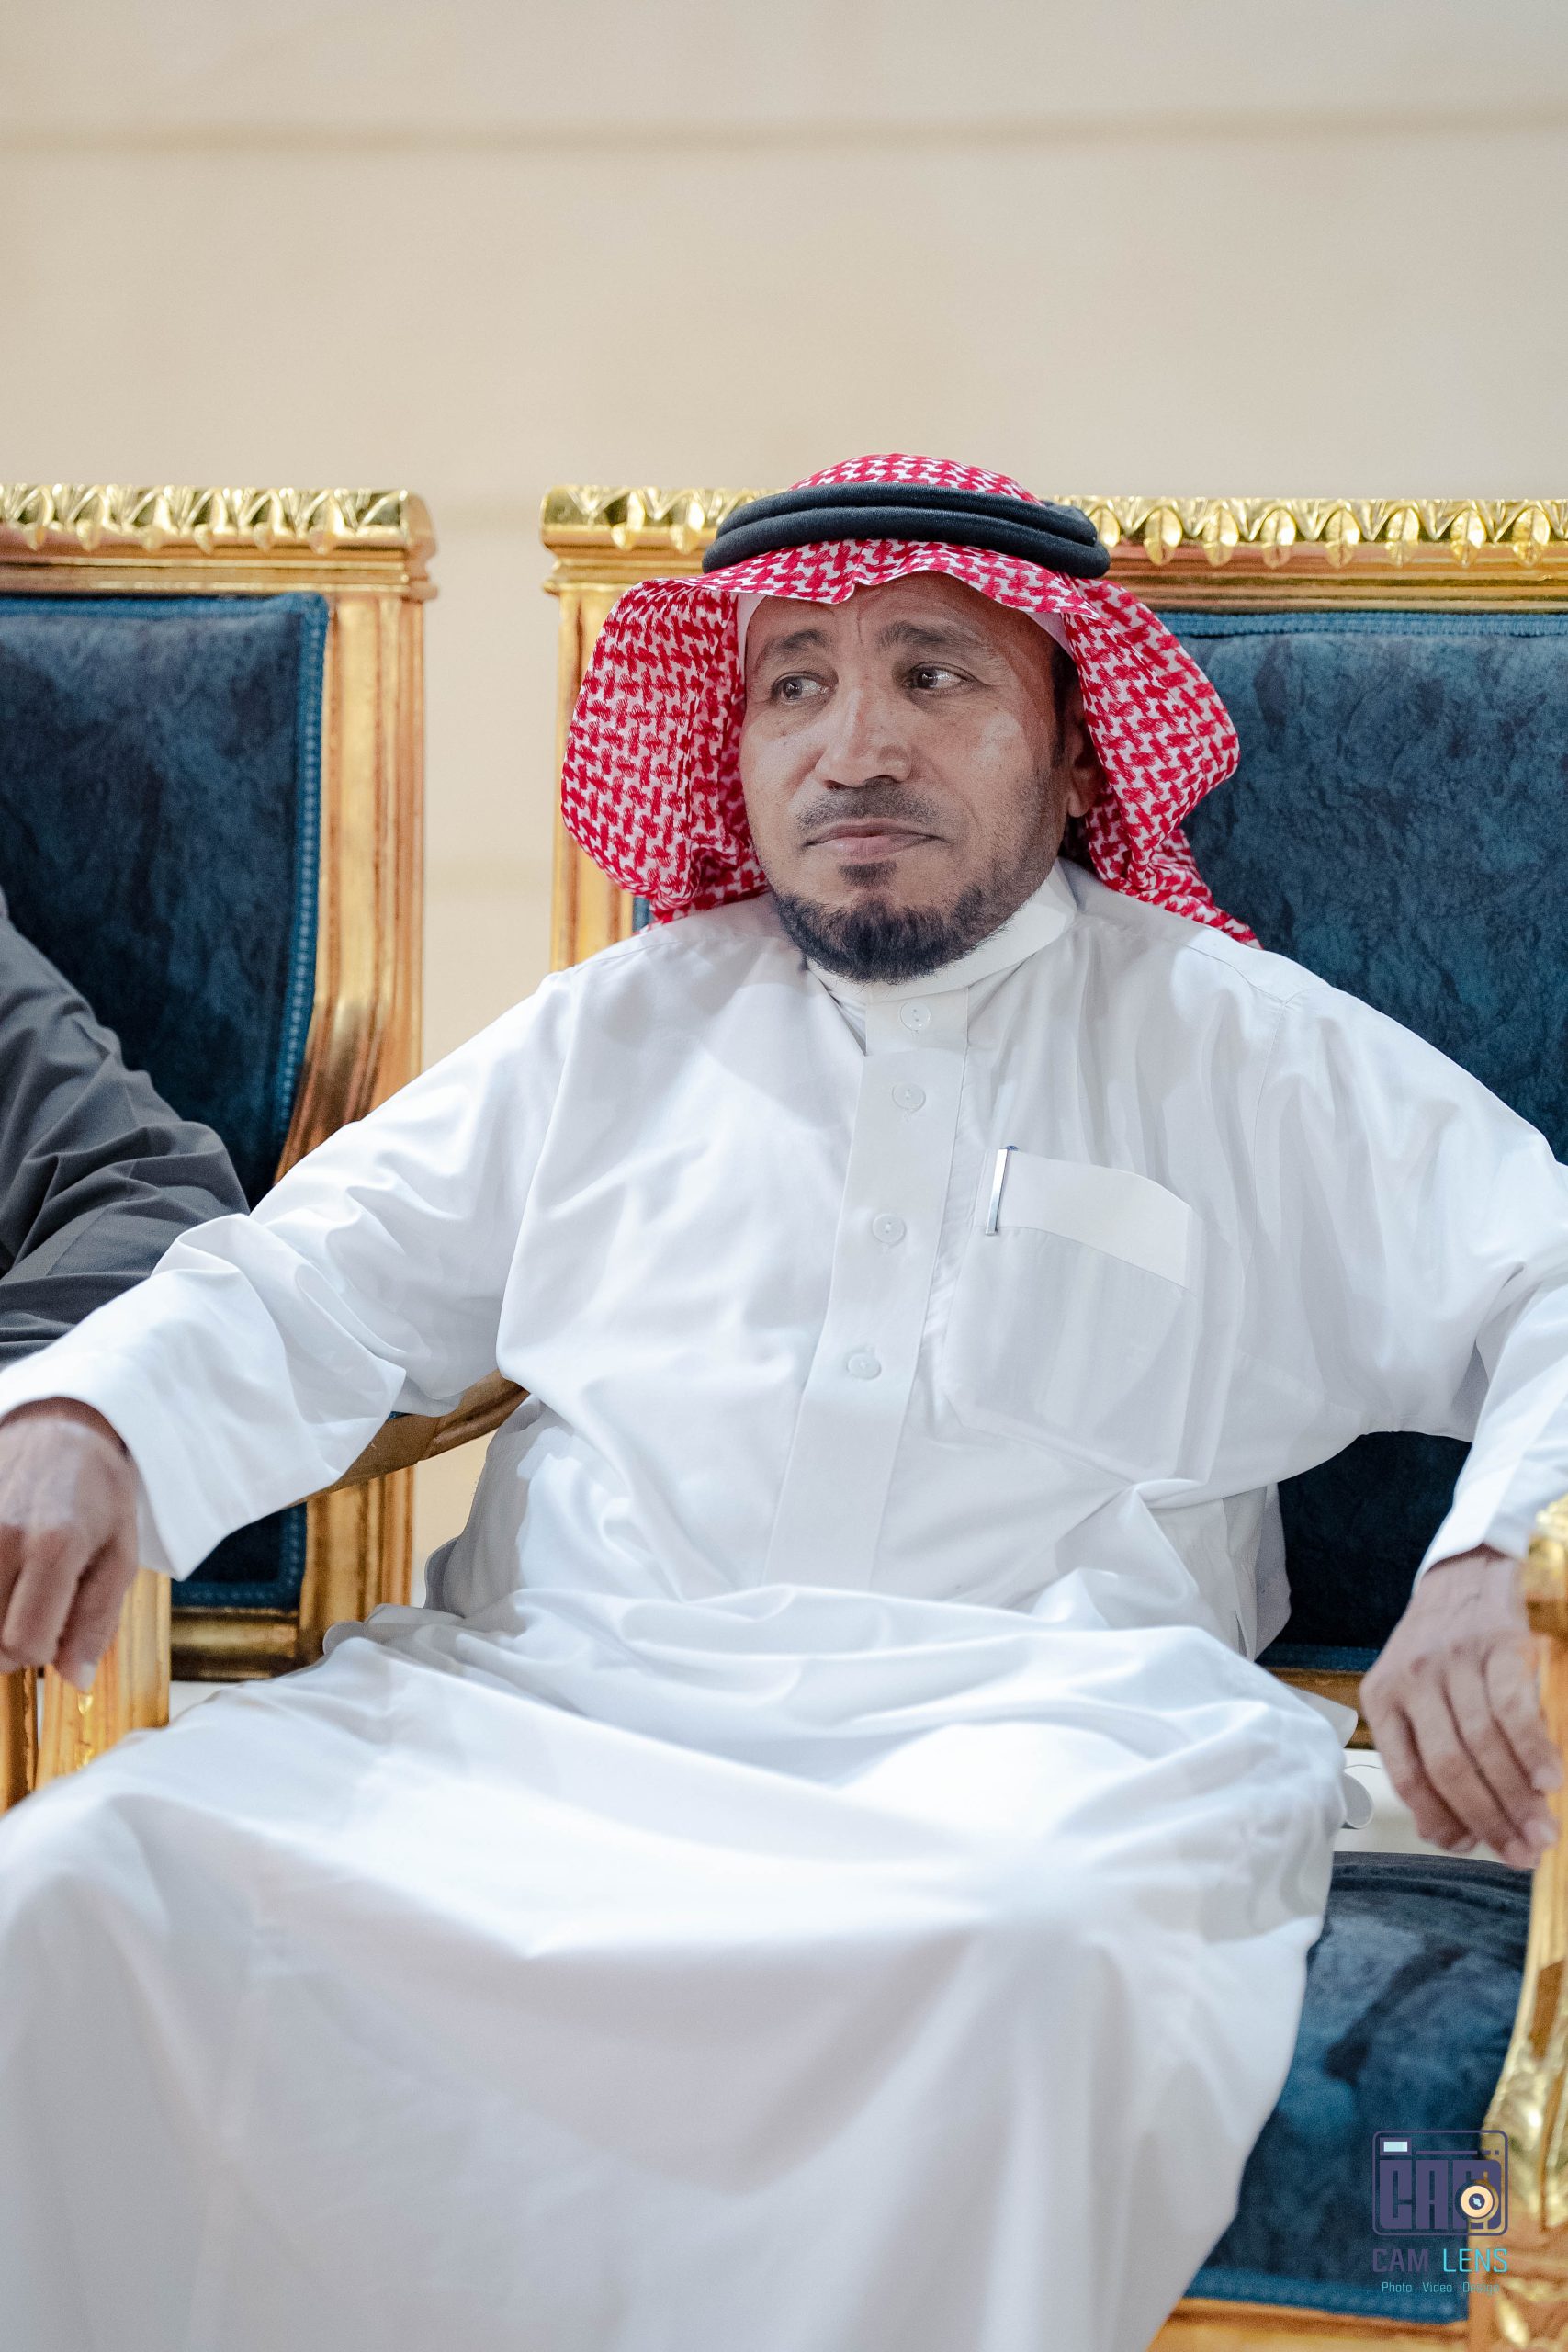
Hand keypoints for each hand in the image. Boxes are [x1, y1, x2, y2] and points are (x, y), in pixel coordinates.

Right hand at [0, 1400, 137, 1688]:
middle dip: (8, 1643)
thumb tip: (74, 1679)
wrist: (56, 1431)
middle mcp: (2, 1536)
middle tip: (30, 1610)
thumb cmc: (95, 1494)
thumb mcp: (119, 1553)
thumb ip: (98, 1619)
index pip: (24, 1643)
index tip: (50, 1632)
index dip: (39, 1652)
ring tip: (12, 1591)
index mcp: (54, 1546)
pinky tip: (2, 1576)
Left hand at [1362, 1546, 1560, 1870]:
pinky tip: (1552, 1781)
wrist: (1462, 1573)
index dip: (1440, 1818)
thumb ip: (1424, 1752)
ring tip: (1544, 1832)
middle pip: (1449, 1766)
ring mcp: (1453, 1660)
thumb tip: (1449, 1832)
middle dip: (1488, 1819)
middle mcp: (1411, 1679)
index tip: (1471, 1848)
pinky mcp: (1495, 1643)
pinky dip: (1534, 1750)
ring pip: (1484, 1743)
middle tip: (1521, 1853)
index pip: (1406, 1774)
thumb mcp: (1411, 1693)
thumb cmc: (1438, 1649)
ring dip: (1518, 1797)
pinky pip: (1515, 1708)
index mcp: (1382, 1698)